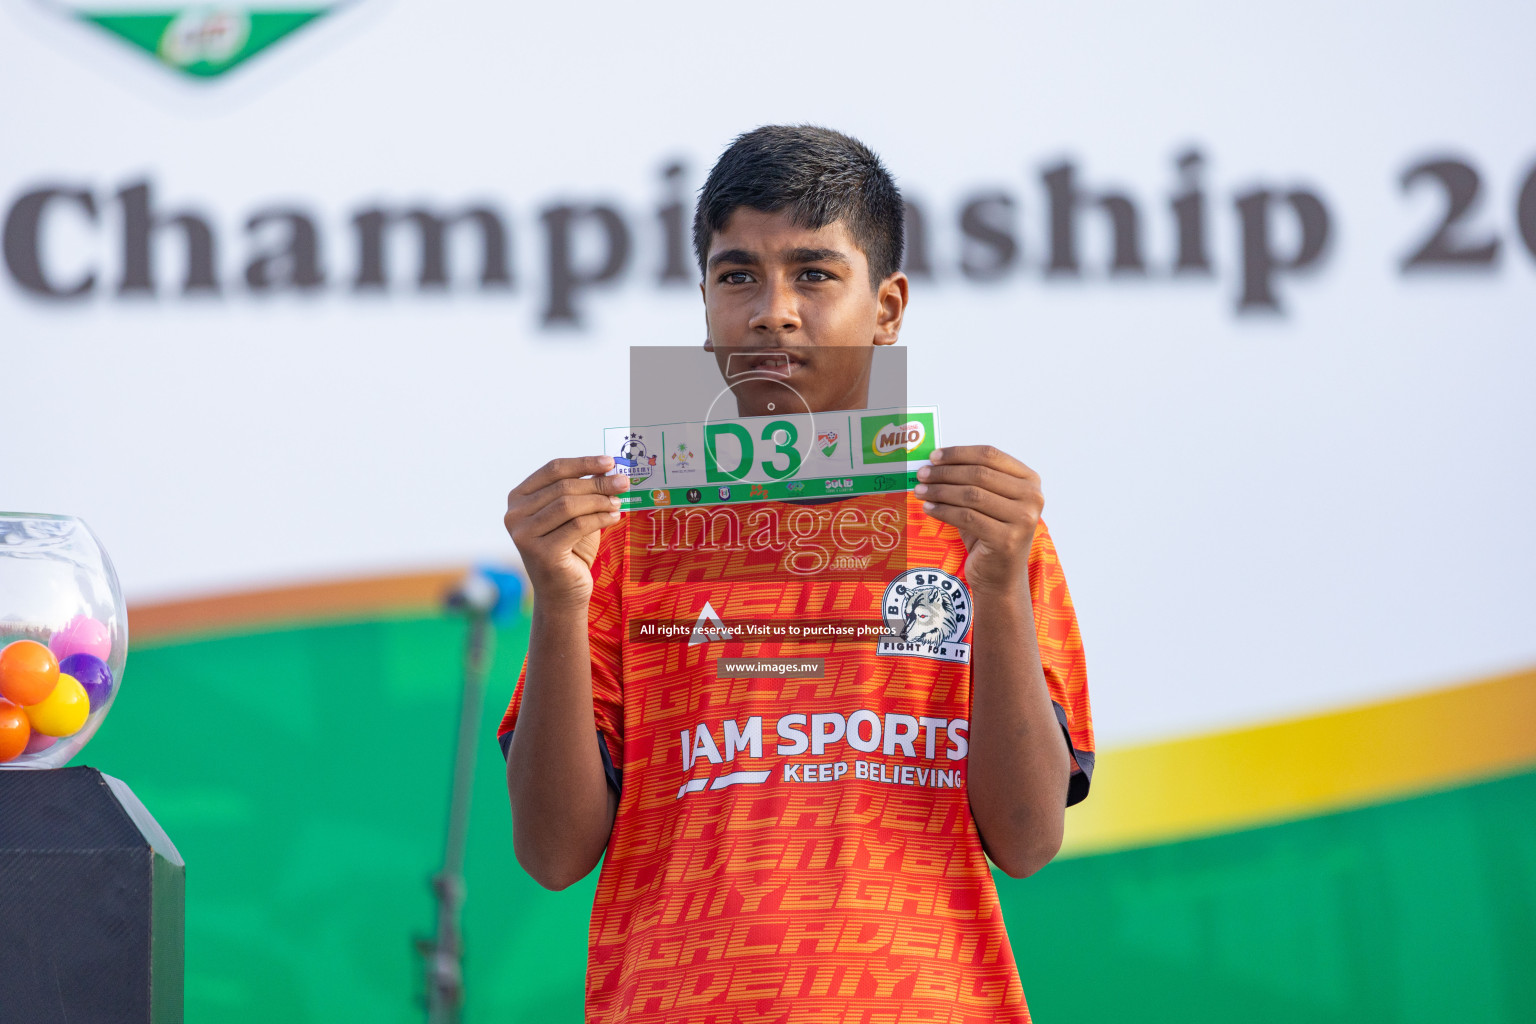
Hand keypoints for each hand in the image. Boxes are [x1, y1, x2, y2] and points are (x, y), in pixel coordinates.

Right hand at [505, 456, 629, 607]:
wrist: (563, 593)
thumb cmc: (570, 550)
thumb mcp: (575, 515)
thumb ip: (584, 492)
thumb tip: (608, 468)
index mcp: (518, 498)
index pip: (553, 470)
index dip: (583, 463)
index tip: (610, 461)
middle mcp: (514, 515)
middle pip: (563, 487)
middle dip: (597, 483)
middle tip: (623, 482)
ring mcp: (523, 534)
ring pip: (568, 505)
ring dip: (599, 501)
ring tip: (619, 502)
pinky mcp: (541, 552)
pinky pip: (577, 526)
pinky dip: (600, 519)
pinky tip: (615, 518)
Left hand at [914, 445, 1042, 593]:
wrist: (1001, 576)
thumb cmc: (990, 534)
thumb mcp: (986, 502)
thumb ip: (971, 480)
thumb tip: (934, 462)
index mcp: (1030, 480)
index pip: (989, 455)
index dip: (958, 453)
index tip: (933, 456)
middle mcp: (1032, 497)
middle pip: (979, 474)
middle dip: (945, 472)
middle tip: (921, 474)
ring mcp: (1023, 519)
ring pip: (971, 495)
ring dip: (940, 491)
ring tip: (920, 491)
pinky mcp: (1007, 539)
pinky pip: (966, 517)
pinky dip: (943, 511)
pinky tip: (928, 508)